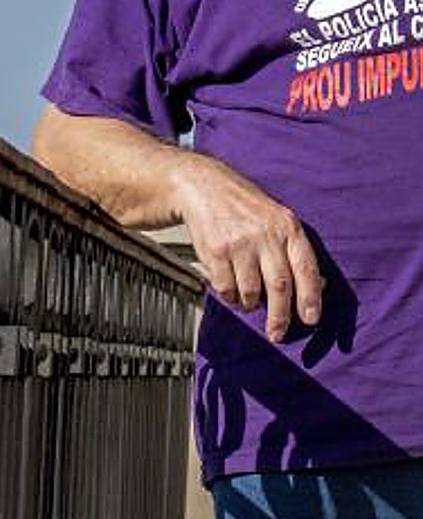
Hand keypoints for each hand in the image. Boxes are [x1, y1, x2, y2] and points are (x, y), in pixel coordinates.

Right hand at [169, 156, 321, 343]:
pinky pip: (226, 287)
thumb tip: (316, 287)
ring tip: (247, 298)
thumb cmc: (242, 206)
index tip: (310, 320)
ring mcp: (239, 242)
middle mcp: (265, 234)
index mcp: (287, 227)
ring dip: (250, 303)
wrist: (202, 185)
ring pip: (251, 291)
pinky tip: (229, 285)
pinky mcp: (216, 249)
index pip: (306, 269)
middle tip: (277, 333)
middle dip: (280, 316)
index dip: (311, 299)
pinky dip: (229, 295)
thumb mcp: (276, 218)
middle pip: (280, 286)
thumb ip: (293, 249)